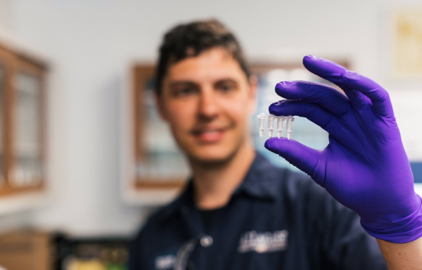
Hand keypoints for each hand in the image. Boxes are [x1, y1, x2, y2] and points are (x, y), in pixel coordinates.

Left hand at [264, 55, 421, 242]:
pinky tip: (344, 76)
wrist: (379, 204)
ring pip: (349, 87)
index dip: (292, 106)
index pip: (311, 109)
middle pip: (324, 96)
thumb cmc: (350, 186)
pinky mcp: (385, 120)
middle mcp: (349, 118)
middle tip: (279, 87)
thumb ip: (296, 154)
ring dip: (330, 72)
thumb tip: (267, 142)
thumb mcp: (318, 167)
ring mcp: (367, 117)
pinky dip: (362, 84)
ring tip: (308, 61)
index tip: (272, 108)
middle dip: (302, 89)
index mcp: (335, 127)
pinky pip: (376, 96)